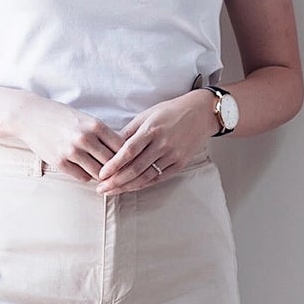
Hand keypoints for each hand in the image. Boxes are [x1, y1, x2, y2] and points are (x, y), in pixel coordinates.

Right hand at [12, 96, 124, 178]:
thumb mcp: (85, 119)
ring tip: (102, 174)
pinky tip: (85, 171)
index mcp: (95, 125)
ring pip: (98, 173)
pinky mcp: (59, 162)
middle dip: (116, 170)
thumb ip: (102, 134)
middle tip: (117, 173)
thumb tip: (122, 152)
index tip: (128, 161)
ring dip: (101, 176)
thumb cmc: (61, 117)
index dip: (127, 157)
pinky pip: (82, 177)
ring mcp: (71, 151)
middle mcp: (85, 138)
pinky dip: (86, 176)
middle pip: (112, 163)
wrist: (31, 116)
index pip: (122, 147)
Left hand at [94, 90, 215, 193]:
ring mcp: (173, 155)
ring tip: (112, 191)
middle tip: (102, 188)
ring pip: (146, 176)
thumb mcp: (147, 115)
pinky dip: (143, 184)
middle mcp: (163, 144)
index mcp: (152, 130)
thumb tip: (110, 146)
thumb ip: (129, 131)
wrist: (201, 113)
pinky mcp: (180, 163)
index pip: (128, 151)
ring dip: (127, 186)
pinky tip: (131, 188)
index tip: (102, 174)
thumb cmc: (171, 111)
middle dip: (116, 181)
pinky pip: (158, 178)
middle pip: (135, 168)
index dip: (113, 165)